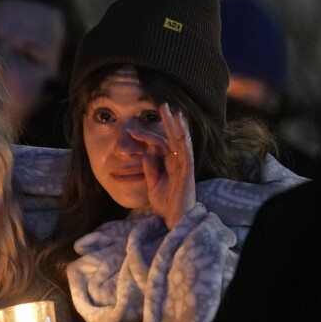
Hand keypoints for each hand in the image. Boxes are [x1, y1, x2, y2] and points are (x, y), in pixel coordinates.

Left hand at [129, 104, 195, 229]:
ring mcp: (183, 165)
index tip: (133, 128)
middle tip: (163, 104)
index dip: (148, 135)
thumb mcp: (152, 183)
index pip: (160, 143)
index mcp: (169, 163)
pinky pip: (186, 154)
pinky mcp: (187, 171)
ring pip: (182, 141)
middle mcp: (178, 161)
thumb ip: (150, 169)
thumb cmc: (165, 202)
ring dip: (178, 126)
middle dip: (168, 121)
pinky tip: (183, 131)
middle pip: (173, 136)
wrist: (174, 217)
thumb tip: (146, 154)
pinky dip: (185, 142)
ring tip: (175, 112)